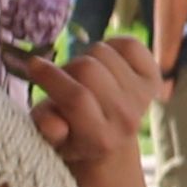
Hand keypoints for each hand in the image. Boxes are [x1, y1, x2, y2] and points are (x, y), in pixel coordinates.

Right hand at [11, 37, 155, 186]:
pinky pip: (128, 44)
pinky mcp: (154, 79)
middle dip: (67, 69)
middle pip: (87, 68)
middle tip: (64, 81)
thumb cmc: (69, 135)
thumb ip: (46, 131)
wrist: (108, 142)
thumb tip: (54, 126)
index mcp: (101, 140)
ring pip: (103, 51)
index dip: (50, 77)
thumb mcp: (50, 139)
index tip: (33, 65)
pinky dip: (112, 45)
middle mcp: (127, 121)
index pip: (76, 98)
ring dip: (86, 59)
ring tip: (83, 78)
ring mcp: (143, 99)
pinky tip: (105, 65)